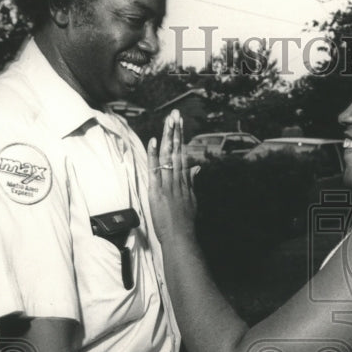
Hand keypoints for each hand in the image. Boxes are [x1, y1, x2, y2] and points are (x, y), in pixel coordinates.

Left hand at [148, 110, 197, 241]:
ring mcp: (169, 185)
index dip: (181, 138)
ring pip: (169, 157)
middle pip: (177, 151)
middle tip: (175, 114)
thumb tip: (197, 168)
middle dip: (176, 131)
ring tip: (168, 120)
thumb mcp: (192, 200)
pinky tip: (154, 141)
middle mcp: (178, 180)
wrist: (181, 237)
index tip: (180, 123)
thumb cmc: (185, 223)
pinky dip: (154, 156)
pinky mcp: (158, 192)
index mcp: (185, 181)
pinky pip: (156, 170)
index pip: (182, 155)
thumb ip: (192, 182)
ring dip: (168, 137)